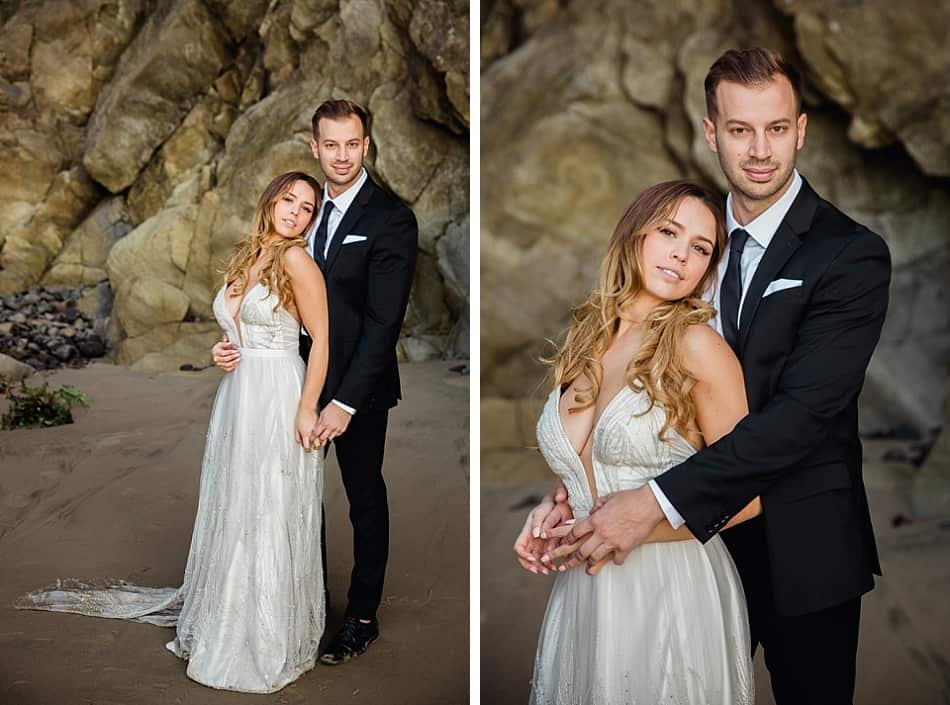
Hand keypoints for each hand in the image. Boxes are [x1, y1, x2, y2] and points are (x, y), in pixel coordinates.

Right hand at [212, 334, 239, 371]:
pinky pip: (227, 369)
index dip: (229, 352)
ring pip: (226, 365)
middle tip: (238, 354)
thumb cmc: (222, 347)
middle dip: (232, 357)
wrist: (219, 352)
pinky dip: (232, 368)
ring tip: (238, 359)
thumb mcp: (223, 343)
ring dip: (233, 362)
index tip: (235, 351)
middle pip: (224, 359)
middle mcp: (216, 358)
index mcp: (216, 351)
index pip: (222, 353)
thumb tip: (227, 340)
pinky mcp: (223, 367)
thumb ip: (226, 342)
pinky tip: (236, 364)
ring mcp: (219, 363)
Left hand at [295, 405, 320, 450]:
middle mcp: (313, 432)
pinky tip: (322, 436)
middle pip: (317, 445)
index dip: (308, 450)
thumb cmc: (301, 416)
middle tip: (314, 448)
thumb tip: (299, 442)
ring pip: (323, 440)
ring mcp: (318, 429)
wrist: (307, 408)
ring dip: (321, 443)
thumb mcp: (296, 427)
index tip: (308, 450)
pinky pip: (324, 434)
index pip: (307, 446)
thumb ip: (298, 436)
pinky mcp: (322, 425)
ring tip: (319, 443)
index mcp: (306, 434)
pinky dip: (324, 436)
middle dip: (316, 448)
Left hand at [314, 403, 351, 443]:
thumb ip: (320, 422)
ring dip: (328, 435)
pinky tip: (334, 429)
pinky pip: (337, 434)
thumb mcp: (323, 413)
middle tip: (320, 435)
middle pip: (323, 438)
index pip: (316, 434)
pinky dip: (335, 433)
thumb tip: (317, 427)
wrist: (343, 404)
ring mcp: (337, 429)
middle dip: (320, 437)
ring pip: (330, 437)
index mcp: (324, 423)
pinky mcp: (343, 429)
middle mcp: (331, 427)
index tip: (312, 437)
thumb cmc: (333, 407)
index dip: (313, 436)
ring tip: (328, 431)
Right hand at [513, 490, 573, 574]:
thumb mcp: (542, 511)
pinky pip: (546, 559)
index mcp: (526, 532)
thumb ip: (538, 522)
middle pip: (526, 558)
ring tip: (550, 570)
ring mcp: (539, 544)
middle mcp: (531, 540)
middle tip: (541, 570)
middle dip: (532, 565)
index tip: (532, 559)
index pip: (519, 548)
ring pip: (536, 561)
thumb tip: (536, 534)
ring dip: (541, 567)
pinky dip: (549, 564)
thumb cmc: (548, 506)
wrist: (559, 505)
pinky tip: (555, 567)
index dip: (523, 555)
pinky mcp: (548, 546)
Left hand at [543, 486, 663, 573]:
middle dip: (573, 558)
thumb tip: (590, 512)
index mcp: (595, 520)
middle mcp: (601, 533)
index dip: (567, 539)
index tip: (563, 543)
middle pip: (581, 550)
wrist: (649, 504)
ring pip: (596, 558)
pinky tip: (615, 560)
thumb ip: (596, 507)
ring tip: (587, 567)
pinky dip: (615, 561)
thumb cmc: (629, 498)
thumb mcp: (608, 498)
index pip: (574, 532)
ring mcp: (613, 542)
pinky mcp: (626, 548)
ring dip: (590, 563)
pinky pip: (616, 560)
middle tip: (567, 562)